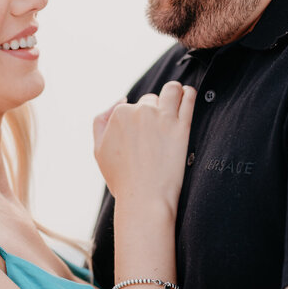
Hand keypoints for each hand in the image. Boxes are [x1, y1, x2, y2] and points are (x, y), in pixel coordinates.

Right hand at [93, 81, 195, 212]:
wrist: (144, 199)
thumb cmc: (122, 178)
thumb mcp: (98, 149)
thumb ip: (101, 120)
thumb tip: (121, 98)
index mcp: (119, 114)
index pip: (132, 106)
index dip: (138, 120)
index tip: (143, 135)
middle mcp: (140, 111)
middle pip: (151, 101)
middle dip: (154, 111)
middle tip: (158, 132)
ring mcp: (162, 117)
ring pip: (172, 90)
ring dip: (174, 95)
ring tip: (177, 105)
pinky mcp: (182, 125)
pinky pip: (189, 97)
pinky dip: (189, 95)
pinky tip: (188, 99)